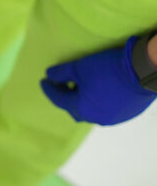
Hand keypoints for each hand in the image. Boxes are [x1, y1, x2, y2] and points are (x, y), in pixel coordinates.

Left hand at [41, 37, 156, 124]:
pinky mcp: (127, 114)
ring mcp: (113, 118)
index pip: (60, 100)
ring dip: (83, 101)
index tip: (43, 82)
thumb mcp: (79, 67)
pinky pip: (106, 110)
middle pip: (74, 109)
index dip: (49, 90)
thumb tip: (49, 75)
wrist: (143, 70)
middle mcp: (96, 118)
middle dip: (66, 98)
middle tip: (61, 85)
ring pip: (91, 111)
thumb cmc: (107, 69)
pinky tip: (98, 91)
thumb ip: (61, 73)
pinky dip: (97, 102)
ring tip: (80, 87)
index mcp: (82, 108)